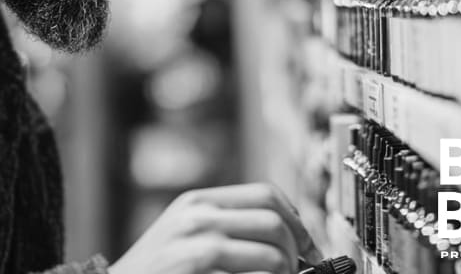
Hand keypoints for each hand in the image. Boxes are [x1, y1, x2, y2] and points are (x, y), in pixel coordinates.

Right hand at [108, 183, 322, 273]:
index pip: (266, 195)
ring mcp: (195, 246)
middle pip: (274, 223)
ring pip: (271, 256)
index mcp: (198, 202)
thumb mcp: (184, 234)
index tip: (307, 247)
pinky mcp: (195, 271)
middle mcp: (198, 217)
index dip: (296, 222)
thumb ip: (225, 225)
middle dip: (295, 254)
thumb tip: (286, 235)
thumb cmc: (153, 272)